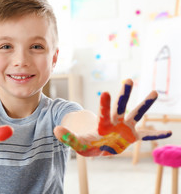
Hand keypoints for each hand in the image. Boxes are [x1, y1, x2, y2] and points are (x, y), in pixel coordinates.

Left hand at [54, 79, 171, 155]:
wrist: (97, 145)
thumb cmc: (87, 143)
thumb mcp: (77, 143)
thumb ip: (68, 137)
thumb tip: (55, 130)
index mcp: (102, 123)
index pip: (103, 112)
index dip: (104, 104)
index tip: (104, 92)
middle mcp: (115, 121)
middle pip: (120, 106)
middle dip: (124, 94)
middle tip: (128, 80)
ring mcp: (125, 127)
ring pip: (136, 114)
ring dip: (145, 105)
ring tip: (155, 92)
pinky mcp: (132, 136)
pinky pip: (147, 134)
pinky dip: (156, 134)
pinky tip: (169, 131)